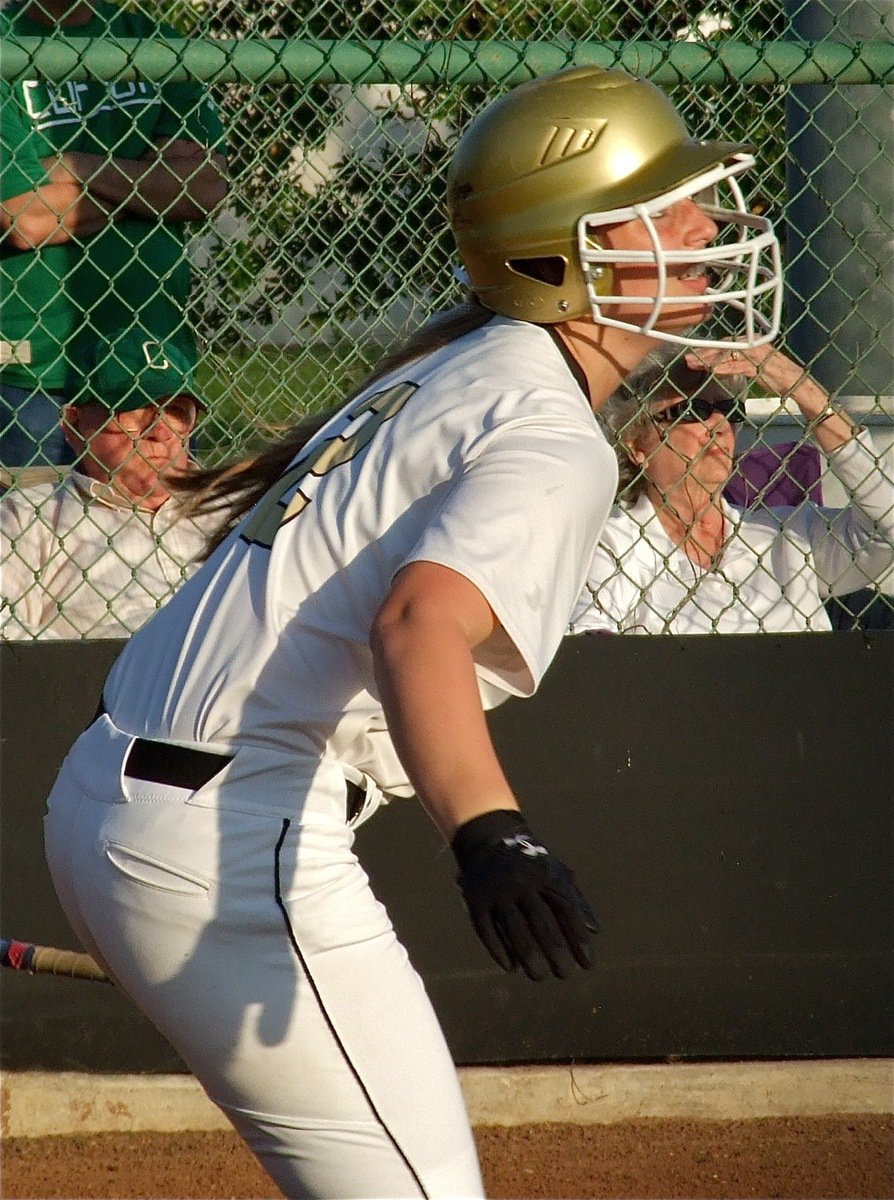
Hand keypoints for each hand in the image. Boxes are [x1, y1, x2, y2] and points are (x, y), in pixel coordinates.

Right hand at [451, 809, 597, 980]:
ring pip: (515, 930)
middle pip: (541, 923)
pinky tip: (511, 968)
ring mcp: (497, 891)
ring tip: (539, 976)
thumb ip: (574, 897)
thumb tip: (595, 930)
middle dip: (556, 953)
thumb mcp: (554, 870)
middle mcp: (521, 882)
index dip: (578, 939)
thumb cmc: (529, 863)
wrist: (487, 838)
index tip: (588, 964)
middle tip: (564, 974)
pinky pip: (487, 931)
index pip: (566, 910)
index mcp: (544, 874)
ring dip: (529, 957)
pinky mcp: (475, 900)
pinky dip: (499, 951)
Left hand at [685, 346, 823, 405]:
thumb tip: (721, 365)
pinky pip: (739, 366)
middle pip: (725, 346)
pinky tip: (712, 371)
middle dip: (705, 353)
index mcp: (753, 342)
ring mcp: (758, 354)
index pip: (727, 343)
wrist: (796, 382)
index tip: (694, 353)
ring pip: (729, 355)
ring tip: (695, 365)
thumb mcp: (754, 366)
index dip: (710, 348)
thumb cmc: (775, 376)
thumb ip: (739, 363)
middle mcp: (755, 344)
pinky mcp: (760, 366)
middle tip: (688, 359)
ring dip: (710, 360)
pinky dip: (726, 368)